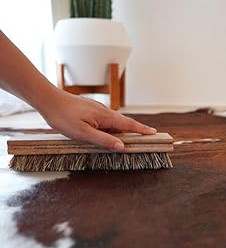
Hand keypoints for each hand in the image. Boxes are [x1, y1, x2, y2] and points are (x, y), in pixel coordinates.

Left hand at [39, 88, 156, 151]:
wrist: (49, 100)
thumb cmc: (63, 117)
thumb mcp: (83, 133)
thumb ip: (103, 140)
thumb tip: (122, 147)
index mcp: (105, 116)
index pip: (128, 124)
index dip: (141, 129)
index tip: (153, 132)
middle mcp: (104, 111)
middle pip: (124, 122)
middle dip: (136, 129)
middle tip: (146, 136)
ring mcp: (97, 109)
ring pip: (115, 121)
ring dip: (123, 129)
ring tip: (128, 138)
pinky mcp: (91, 110)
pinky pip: (106, 119)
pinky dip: (112, 126)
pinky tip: (108, 132)